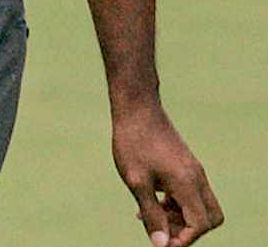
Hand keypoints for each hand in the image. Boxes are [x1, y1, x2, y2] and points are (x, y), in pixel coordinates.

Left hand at [112, 101, 221, 246]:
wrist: (137, 109)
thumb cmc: (133, 143)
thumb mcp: (136, 182)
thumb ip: (151, 214)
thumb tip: (161, 245)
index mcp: (187, 184)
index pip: (200, 224)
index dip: (183, 238)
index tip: (161, 240)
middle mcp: (198, 178)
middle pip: (210, 218)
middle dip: (189, 230)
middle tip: (160, 229)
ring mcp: (195, 171)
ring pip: (201, 206)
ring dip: (180, 217)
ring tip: (149, 215)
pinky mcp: (187, 165)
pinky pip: (192, 193)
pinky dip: (177, 203)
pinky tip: (152, 200)